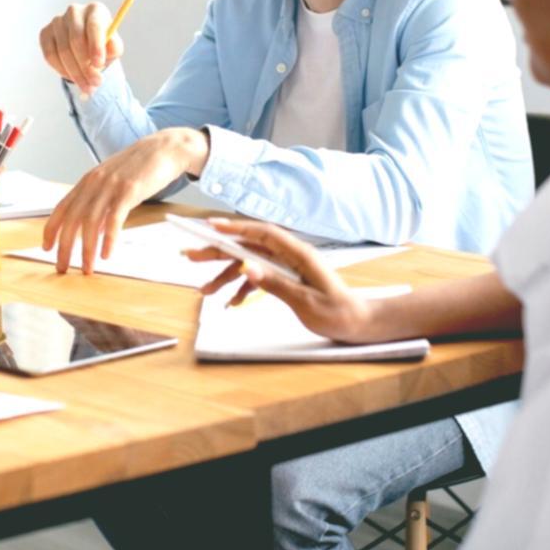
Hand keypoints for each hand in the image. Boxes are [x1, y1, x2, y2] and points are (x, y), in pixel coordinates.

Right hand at [39, 2, 125, 95]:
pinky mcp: (45, 32)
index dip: (96, 46)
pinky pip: (50, 55)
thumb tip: (107, 51)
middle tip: (95, 82)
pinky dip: (61, 70)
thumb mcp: (114, 47)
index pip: (94, 26)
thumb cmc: (103, 44)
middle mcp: (75, 11)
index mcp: (95, 10)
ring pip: (63, 51)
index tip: (99, 65)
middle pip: (76, 40)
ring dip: (75, 73)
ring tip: (86, 86)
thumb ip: (114, 48)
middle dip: (85, 66)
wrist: (86, 45)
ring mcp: (57, 21)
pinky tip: (72, 77)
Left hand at [41, 127, 209, 273]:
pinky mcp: (129, 190)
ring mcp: (111, 185)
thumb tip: (94, 231)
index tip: (47, 248)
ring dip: (86, 249)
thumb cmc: (139, 168)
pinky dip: (109, 239)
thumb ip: (101, 204)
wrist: (164, 149)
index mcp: (87, 181)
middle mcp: (95, 182)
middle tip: (62, 267)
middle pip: (72, 219)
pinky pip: (114, 219)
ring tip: (87, 267)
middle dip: (64, 247)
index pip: (62, 208)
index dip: (51, 230)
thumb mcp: (113, 183)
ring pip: (91, 222)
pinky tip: (107, 254)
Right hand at [187, 219, 378, 342]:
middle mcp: (291, 256)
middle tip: (191, 255)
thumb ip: (276, 284)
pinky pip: (258, 278)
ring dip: (226, 274)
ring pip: (249, 263)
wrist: (358, 323)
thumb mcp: (306, 301)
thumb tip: (248, 268)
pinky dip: (242, 288)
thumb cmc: (338, 312)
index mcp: (299, 254)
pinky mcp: (287, 279)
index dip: (235, 228)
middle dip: (219, 250)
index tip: (210, 226)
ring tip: (204, 290)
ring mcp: (288, 267)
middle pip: (249, 247)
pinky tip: (230, 302)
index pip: (262, 233)